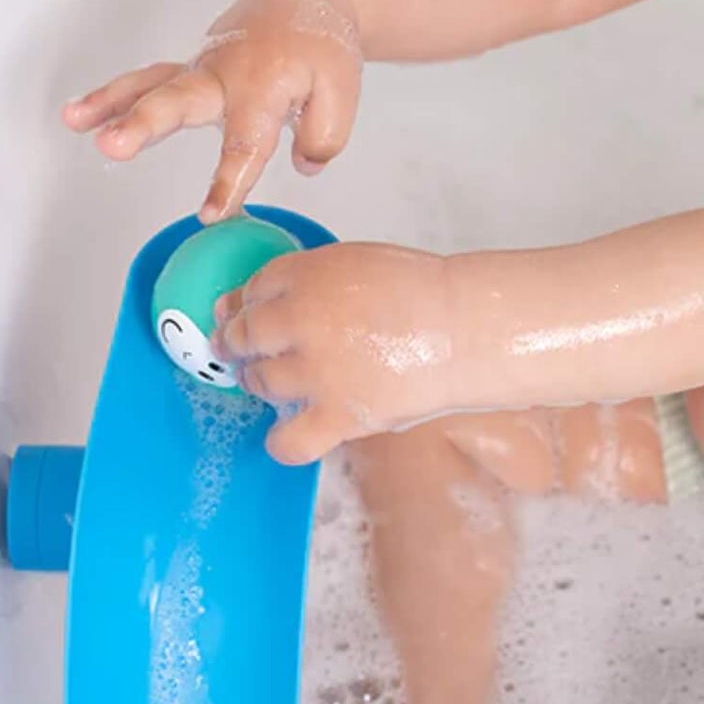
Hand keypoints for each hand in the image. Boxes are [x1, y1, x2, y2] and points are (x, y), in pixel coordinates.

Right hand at [61, 0, 363, 221]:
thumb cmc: (321, 48)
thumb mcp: (342, 93)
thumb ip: (324, 136)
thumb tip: (301, 165)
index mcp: (263, 85)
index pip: (245, 144)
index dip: (229, 181)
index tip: (213, 215)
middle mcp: (224, 74)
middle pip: (178, 102)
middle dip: (142, 125)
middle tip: (110, 146)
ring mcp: (201, 68)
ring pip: (151, 84)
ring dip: (110, 103)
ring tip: (73, 121)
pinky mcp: (189, 69)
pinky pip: (148, 81)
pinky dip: (113, 95)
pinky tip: (79, 115)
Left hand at [213, 243, 459, 463]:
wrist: (465, 328)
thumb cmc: (422, 293)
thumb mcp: (355, 262)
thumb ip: (306, 278)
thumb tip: (250, 300)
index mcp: (308, 275)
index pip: (253, 290)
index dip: (246, 305)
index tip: (248, 315)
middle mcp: (302, 321)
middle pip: (244, 335)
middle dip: (238, 344)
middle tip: (245, 351)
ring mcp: (316, 371)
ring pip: (260, 383)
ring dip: (262, 383)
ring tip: (282, 382)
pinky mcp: (337, 415)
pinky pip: (287, 441)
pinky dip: (282, 441)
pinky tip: (292, 431)